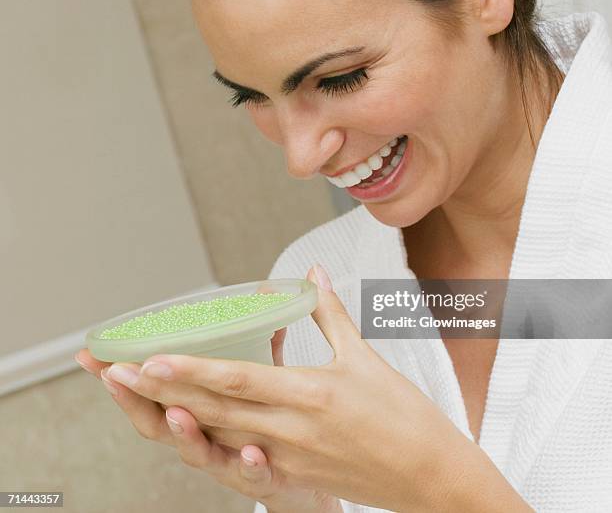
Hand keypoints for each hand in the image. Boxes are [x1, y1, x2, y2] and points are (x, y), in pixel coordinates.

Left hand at [91, 264, 490, 511]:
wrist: (429, 475)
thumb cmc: (403, 414)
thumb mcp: (365, 355)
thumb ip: (330, 312)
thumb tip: (314, 273)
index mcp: (310, 393)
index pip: (238, 379)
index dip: (192, 368)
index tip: (152, 358)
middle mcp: (290, 428)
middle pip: (214, 408)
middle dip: (162, 390)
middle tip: (117, 373)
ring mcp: (287, 456)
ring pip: (218, 433)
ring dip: (175, 413)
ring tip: (138, 396)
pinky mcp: (292, 473)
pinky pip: (239, 453)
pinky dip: (208, 437)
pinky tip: (184, 425)